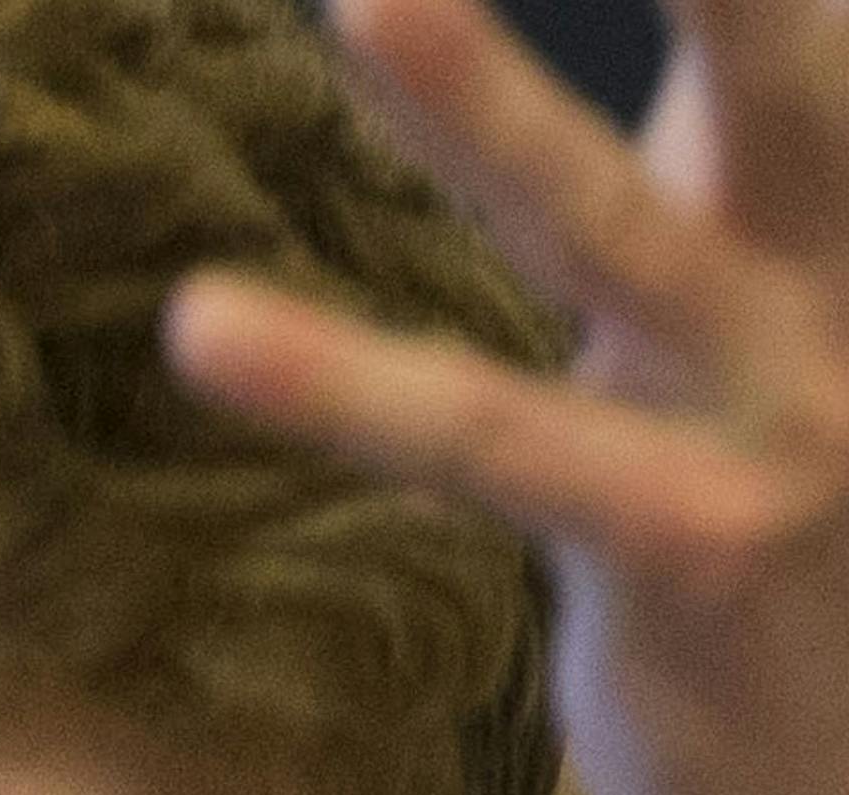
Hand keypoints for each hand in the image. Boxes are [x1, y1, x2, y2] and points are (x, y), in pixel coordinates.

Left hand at [164, 0, 848, 794]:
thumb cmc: (822, 535)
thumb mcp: (806, 333)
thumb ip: (739, 189)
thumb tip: (702, 49)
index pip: (809, 61)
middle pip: (803, 80)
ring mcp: (788, 427)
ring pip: (622, 238)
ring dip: (487, 109)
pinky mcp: (680, 551)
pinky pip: (494, 448)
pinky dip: (343, 381)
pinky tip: (202, 328)